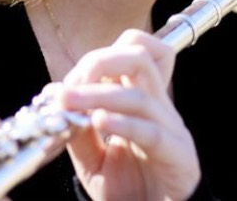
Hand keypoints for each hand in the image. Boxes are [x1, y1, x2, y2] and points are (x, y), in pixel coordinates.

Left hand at [60, 30, 200, 200]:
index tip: (67, 84)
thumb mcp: (91, 156)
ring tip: (69, 103)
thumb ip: (77, 127)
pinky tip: (99, 122)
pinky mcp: (178, 156)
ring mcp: (171, 128)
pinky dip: (122, 123)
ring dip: (98, 95)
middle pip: (139, 56)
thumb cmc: (127, 187)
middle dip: (100, 61)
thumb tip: (57, 94)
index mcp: (141, 98)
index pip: (131, 50)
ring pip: (139, 94)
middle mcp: (158, 106)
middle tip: (71, 84)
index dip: (96, 58)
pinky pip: (151, 132)